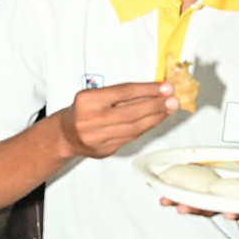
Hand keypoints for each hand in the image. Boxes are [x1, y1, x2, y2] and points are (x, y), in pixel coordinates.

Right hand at [59, 81, 177, 158]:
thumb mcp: (96, 95)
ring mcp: (97, 138)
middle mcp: (90, 120)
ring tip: (168, 110)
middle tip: (173, 100)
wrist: (66, 135)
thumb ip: (121, 94)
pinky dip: (145, 128)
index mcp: (87, 100)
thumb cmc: (83, 110)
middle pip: (131, 112)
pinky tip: (155, 121)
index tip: (165, 87)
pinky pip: (130, 138)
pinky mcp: (104, 150)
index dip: (148, 89)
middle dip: (156, 105)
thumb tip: (153, 90)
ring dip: (155, 118)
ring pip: (133, 128)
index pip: (124, 92)